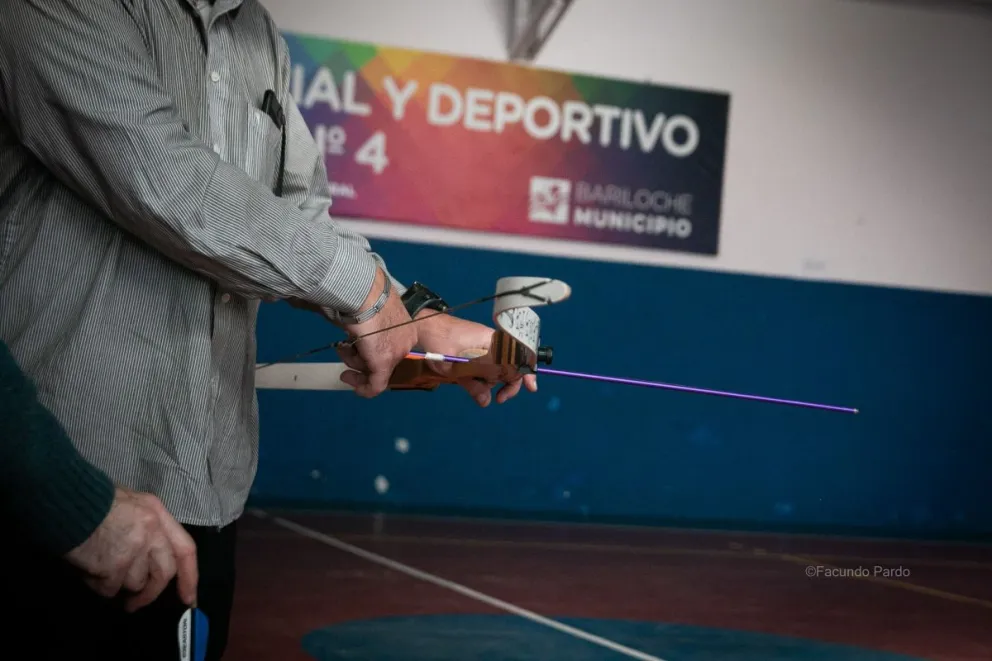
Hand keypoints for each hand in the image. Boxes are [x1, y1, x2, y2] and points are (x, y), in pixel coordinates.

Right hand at [64, 487, 197, 611]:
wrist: (66, 502)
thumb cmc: (95, 500)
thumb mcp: (133, 503)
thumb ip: (149, 526)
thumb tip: (152, 555)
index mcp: (159, 514)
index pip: (185, 550)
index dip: (189, 577)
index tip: (189, 597)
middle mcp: (152, 532)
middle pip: (164, 574)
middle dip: (150, 593)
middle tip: (135, 603)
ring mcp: (134, 550)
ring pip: (136, 583)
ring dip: (119, 583)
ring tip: (101, 569)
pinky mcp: (113, 567)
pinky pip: (111, 589)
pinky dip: (100, 585)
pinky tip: (90, 570)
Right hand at [336, 268, 417, 396]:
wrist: (364, 293)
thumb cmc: (364, 295)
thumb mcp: (370, 310)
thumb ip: (369, 324)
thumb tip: (356, 328)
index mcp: (406, 325)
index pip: (391, 345)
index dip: (372, 350)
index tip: (358, 350)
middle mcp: (406, 340)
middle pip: (383, 357)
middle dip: (360, 357)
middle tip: (344, 353)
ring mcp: (396, 353)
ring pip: (374, 369)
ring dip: (352, 361)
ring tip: (342, 347)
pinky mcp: (384, 363)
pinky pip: (376, 385)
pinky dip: (365, 389)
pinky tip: (354, 386)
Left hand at [415, 311, 537, 406]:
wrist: (422, 327)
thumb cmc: (440, 343)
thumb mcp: (456, 367)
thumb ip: (474, 384)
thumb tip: (487, 402)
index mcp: (493, 342)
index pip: (519, 358)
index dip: (526, 373)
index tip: (531, 388)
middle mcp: (492, 343)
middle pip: (509, 366)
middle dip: (505, 383)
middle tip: (500, 399)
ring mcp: (482, 345)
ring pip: (495, 367)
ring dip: (488, 381)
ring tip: (474, 386)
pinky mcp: (473, 349)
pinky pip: (484, 364)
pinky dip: (481, 375)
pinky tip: (470, 380)